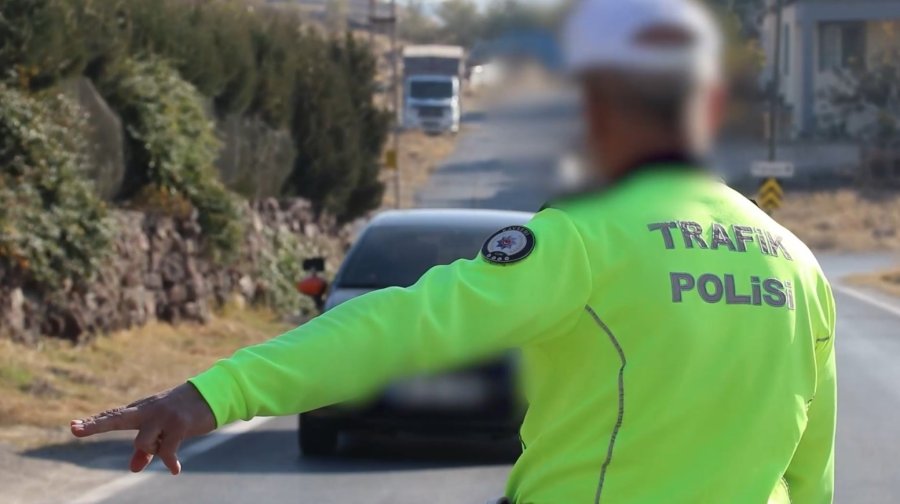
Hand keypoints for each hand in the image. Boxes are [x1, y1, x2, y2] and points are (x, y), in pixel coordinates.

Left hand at [71, 383, 215, 474]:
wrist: (211, 394)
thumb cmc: (183, 413)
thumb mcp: (163, 430)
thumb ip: (146, 450)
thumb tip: (133, 469)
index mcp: (140, 410)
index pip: (113, 416)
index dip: (93, 423)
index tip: (73, 427)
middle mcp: (147, 410)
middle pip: (116, 418)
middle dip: (95, 425)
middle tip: (73, 429)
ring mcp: (162, 415)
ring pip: (143, 442)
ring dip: (154, 450)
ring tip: (169, 447)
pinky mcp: (178, 423)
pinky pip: (166, 450)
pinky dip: (170, 461)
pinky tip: (175, 470)